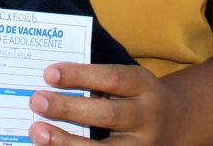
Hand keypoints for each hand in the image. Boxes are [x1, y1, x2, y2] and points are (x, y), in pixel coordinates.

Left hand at [28, 62, 185, 143]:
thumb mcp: (126, 79)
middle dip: (68, 108)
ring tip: (37, 132)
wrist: (176, 122)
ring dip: (66, 142)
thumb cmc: (134, 94)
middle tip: (36, 101)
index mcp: (143, 85)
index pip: (112, 78)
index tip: (48, 73)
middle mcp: (147, 117)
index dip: (80, 75)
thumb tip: (51, 83)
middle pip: (108, 114)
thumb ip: (97, 81)